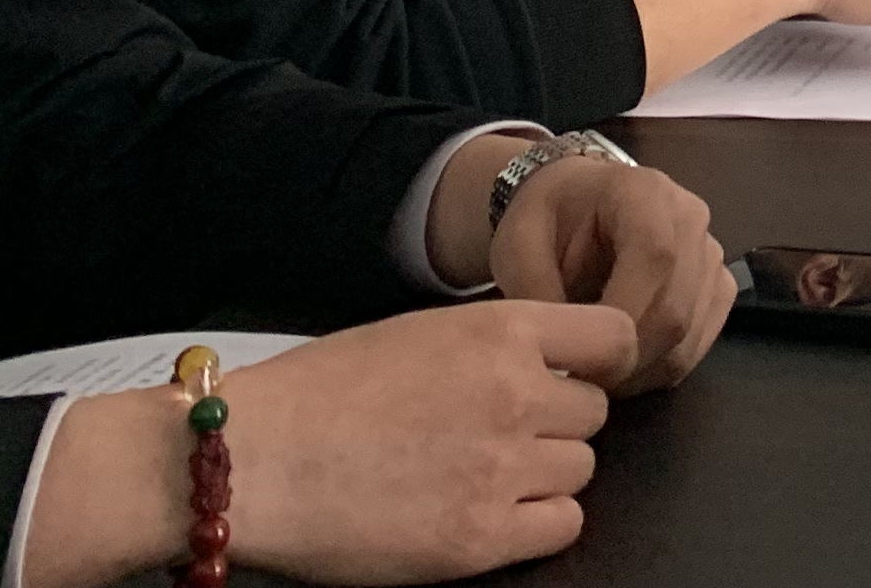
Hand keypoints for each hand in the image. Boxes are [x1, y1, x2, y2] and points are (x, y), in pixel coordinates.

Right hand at [29, 304, 635, 586]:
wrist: (255, 461)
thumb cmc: (319, 393)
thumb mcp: (421, 332)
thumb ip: (494, 344)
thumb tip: (549, 359)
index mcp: (501, 332)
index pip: (616, 336)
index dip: (601, 360)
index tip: (582, 374)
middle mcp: (516, 395)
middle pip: (595, 411)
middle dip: (558, 421)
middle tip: (504, 432)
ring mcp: (503, 468)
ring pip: (581, 469)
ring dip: (544, 472)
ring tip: (482, 471)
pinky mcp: (481, 537)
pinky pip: (562, 526)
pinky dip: (535, 522)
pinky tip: (487, 510)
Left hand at [487, 154, 734, 395]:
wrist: (577, 202)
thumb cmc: (547, 220)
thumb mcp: (521, 247)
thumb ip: (537, 297)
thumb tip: (559, 363)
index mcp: (645, 193)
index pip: (656, 257)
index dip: (623, 316)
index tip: (580, 357)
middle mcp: (691, 217)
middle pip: (676, 307)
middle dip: (626, 357)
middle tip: (580, 382)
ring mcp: (711, 253)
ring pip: (689, 334)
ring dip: (641, 370)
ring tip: (597, 373)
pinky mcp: (718, 285)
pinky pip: (700, 341)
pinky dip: (661, 367)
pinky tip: (625, 364)